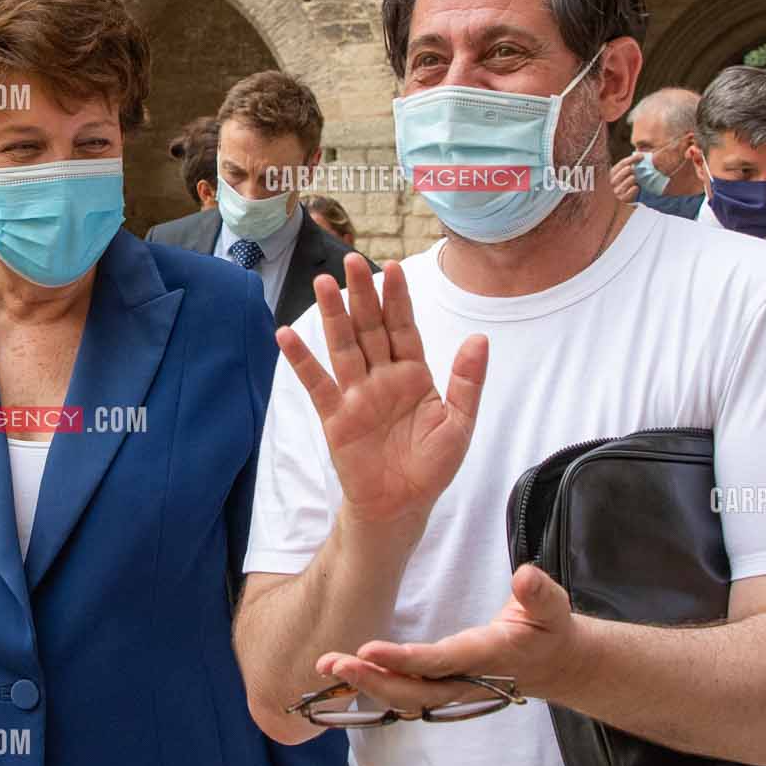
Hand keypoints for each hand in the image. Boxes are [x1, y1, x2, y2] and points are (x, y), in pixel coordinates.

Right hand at [275, 255, 486, 529]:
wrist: (401, 505)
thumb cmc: (431, 467)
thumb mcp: (460, 424)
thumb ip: (468, 382)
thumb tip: (479, 339)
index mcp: (414, 375)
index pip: (404, 327)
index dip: (399, 299)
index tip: (394, 267)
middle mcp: (382, 377)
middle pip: (369, 328)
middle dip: (362, 294)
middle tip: (352, 260)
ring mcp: (356, 394)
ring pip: (343, 346)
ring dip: (332, 315)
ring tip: (322, 282)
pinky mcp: (335, 416)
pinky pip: (317, 383)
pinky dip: (301, 360)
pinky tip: (286, 335)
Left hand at [319, 563, 578, 714]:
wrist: (554, 664)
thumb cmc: (548, 629)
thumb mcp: (552, 607)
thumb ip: (540, 594)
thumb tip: (525, 575)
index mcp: (488, 658)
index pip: (440, 662)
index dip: (405, 660)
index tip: (369, 649)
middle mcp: (465, 680)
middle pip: (412, 690)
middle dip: (371, 679)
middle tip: (330, 662)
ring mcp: (451, 688)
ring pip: (403, 696)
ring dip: (364, 683)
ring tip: (325, 665)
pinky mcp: (439, 687)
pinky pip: (403, 692)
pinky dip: (372, 684)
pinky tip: (340, 671)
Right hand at [611, 151, 641, 204]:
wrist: (639, 192)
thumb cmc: (636, 178)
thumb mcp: (635, 168)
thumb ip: (635, 161)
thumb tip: (641, 151)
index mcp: (616, 172)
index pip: (621, 164)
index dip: (631, 159)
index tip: (641, 156)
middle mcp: (614, 182)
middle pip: (617, 176)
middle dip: (625, 171)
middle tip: (633, 168)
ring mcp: (618, 191)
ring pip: (620, 186)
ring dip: (628, 181)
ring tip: (635, 177)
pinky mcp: (623, 199)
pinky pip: (625, 196)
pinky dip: (631, 191)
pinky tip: (636, 187)